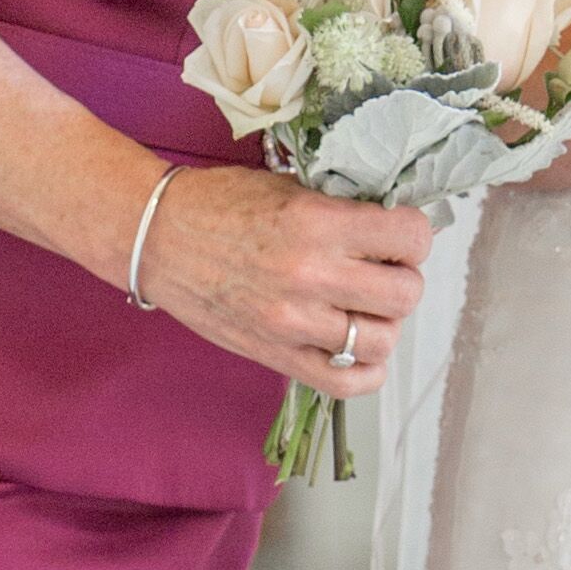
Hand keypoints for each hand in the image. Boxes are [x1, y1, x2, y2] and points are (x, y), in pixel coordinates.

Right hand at [134, 162, 434, 398]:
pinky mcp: (276, 356)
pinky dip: (365, 369)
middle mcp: (311, 276)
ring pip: (383, 340)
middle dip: (403, 277)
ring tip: (364, 306)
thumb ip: (344, 210)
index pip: (410, 237)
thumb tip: (394, 228)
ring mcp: (293, 323)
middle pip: (406, 293)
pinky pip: (346, 382)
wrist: (157, 238)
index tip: (398, 234)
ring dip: (384, 322)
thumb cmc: (220, 204)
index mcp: (317, 223)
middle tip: (382, 268)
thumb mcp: (290, 187)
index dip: (413, 234)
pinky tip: (355, 346)